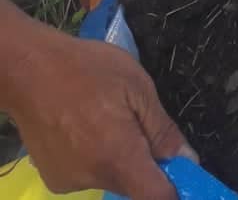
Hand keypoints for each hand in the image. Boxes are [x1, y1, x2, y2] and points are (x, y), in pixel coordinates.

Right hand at [4, 17, 190, 199]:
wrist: (30, 70)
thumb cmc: (89, 70)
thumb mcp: (137, 88)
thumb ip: (162, 129)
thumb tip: (187, 160)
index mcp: (118, 158)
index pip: (155, 197)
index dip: (175, 188)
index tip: (181, 171)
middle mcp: (92, 179)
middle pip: (133, 186)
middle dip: (145, 164)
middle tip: (138, 124)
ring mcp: (70, 182)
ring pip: (110, 178)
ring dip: (117, 158)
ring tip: (105, 118)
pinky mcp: (54, 179)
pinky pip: (87, 174)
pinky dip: (94, 158)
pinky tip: (84, 128)